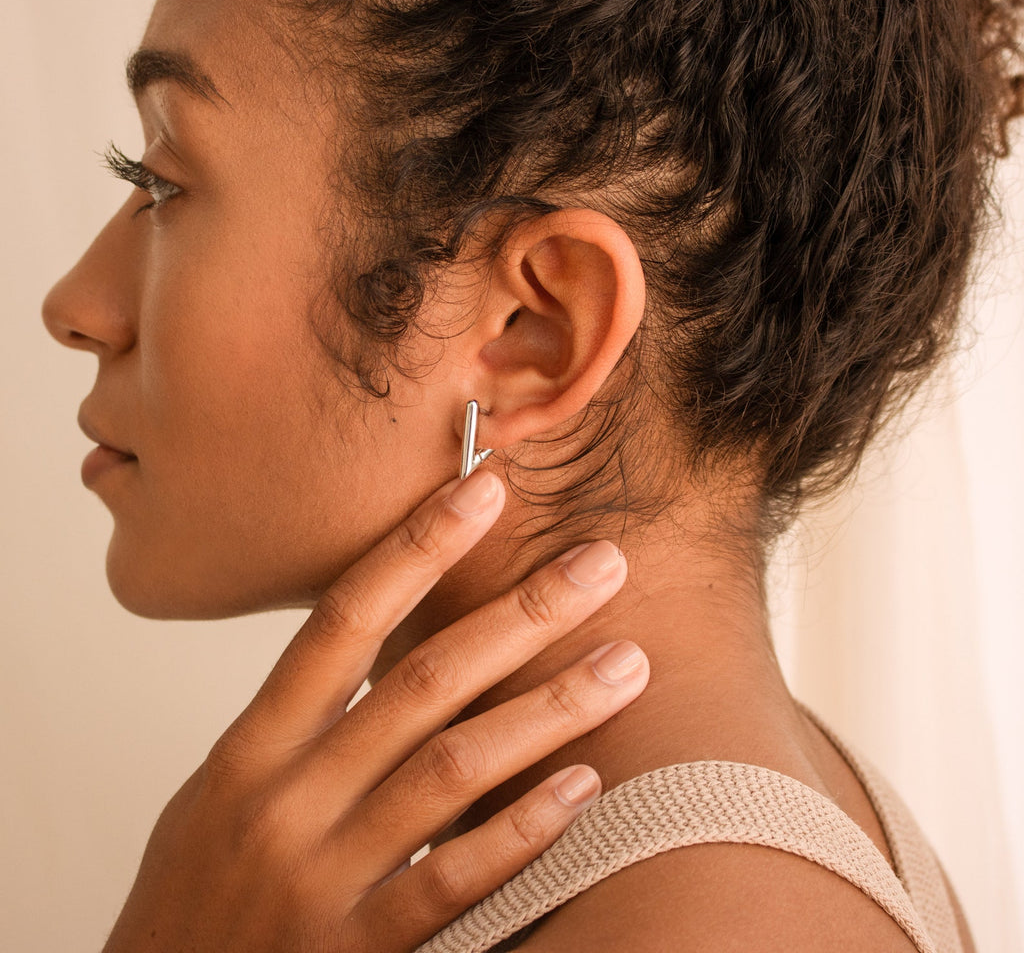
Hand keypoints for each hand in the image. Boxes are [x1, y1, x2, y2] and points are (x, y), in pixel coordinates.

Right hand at [102, 471, 646, 951]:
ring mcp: (323, 877)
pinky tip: (586, 787)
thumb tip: (381, 641)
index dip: (418, 546)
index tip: (485, 488)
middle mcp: (289, 798)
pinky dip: (523, 829)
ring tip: (626, 663)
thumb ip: (300, 721)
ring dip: (551, 709)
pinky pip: (454, 880)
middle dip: (521, 614)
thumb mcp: (225, 789)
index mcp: (253, 746)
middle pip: (423, 680)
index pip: (345, 618)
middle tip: (601, 564)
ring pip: (455, 768)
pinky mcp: (356, 952)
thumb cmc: (197, 890)